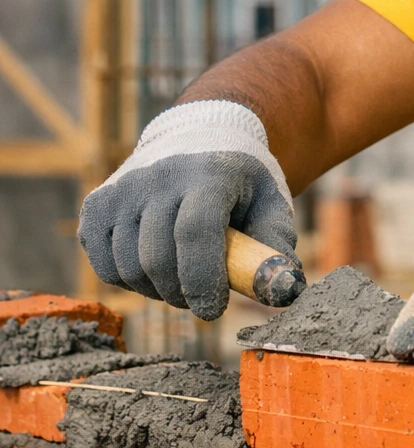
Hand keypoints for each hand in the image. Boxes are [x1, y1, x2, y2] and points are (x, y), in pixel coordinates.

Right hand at [78, 101, 298, 320]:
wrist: (198, 137)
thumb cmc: (240, 184)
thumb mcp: (271, 204)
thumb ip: (276, 248)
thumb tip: (284, 291)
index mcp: (209, 172)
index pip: (195, 232)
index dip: (204, 280)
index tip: (213, 310)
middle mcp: (158, 175)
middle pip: (158, 258)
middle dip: (183, 294)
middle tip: (203, 299)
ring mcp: (121, 188)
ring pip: (129, 268)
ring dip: (157, 291)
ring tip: (182, 278)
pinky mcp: (96, 206)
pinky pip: (105, 266)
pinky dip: (129, 281)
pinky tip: (154, 265)